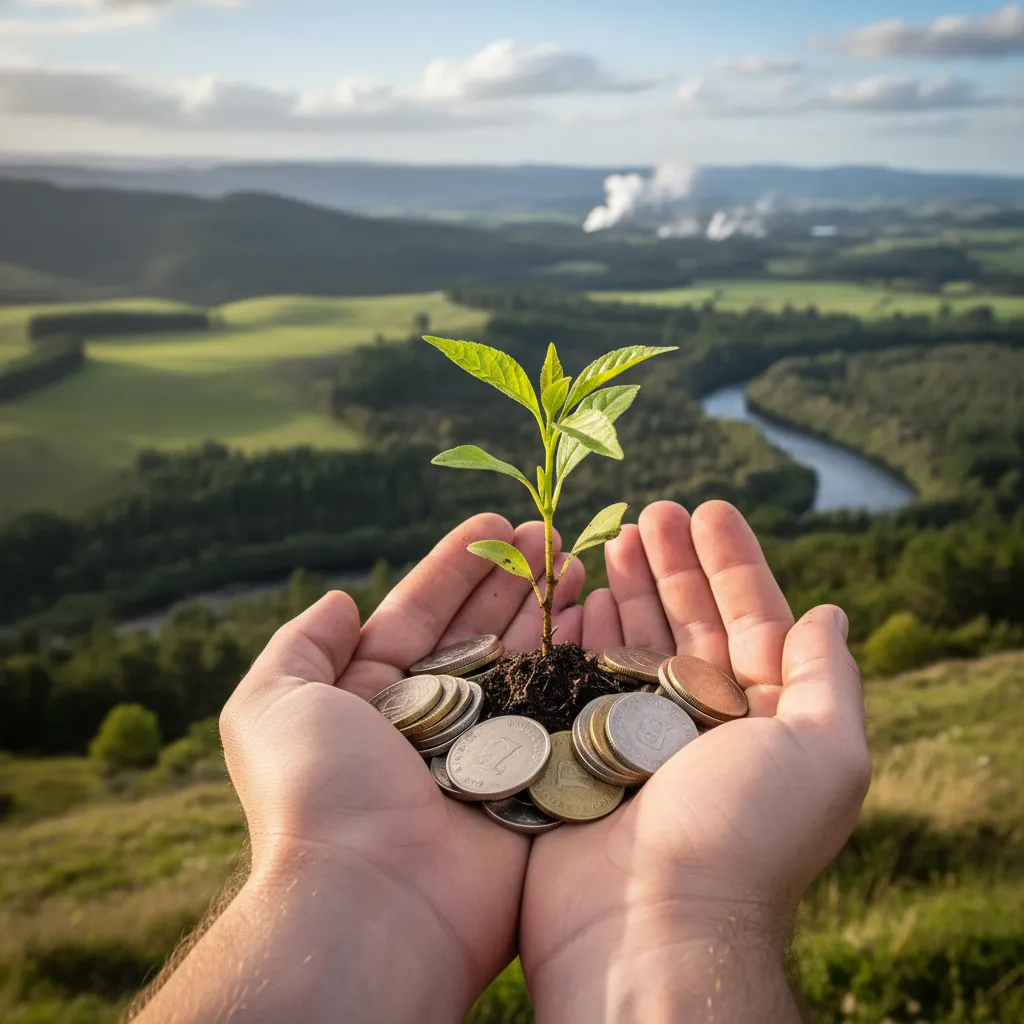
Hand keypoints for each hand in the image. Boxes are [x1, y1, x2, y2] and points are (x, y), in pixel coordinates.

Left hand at [135, 513, 585, 1023]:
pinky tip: (600, 621)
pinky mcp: (531, 783)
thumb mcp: (271, 704)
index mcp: (374, 700)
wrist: (374, 901)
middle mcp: (433, 722)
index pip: (420, 616)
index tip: (495, 525)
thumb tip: (339, 599)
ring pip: (524, 666)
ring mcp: (486, 753)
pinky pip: (560, 713)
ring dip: (549, 613)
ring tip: (578, 563)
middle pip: (480, 633)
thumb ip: (300, 645)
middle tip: (550, 536)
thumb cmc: (318, 793)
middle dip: (513, 581)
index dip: (456, 568)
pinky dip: (580, 666)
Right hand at [520, 501, 871, 1022]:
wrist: (646, 926)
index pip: (753, 620)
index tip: (708, 510)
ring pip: (635, 643)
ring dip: (628, 586)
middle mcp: (704, 724)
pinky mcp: (585, 750)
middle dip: (673, 564)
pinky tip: (581, 593)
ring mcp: (641, 737)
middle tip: (651, 509)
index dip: (733, 563)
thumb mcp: (823, 752)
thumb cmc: (743, 835)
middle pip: (689, 623)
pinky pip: (585, 676)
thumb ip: (828, 680)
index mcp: (765, 720)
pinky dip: (585, 631)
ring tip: (614, 536)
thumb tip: (829, 615)